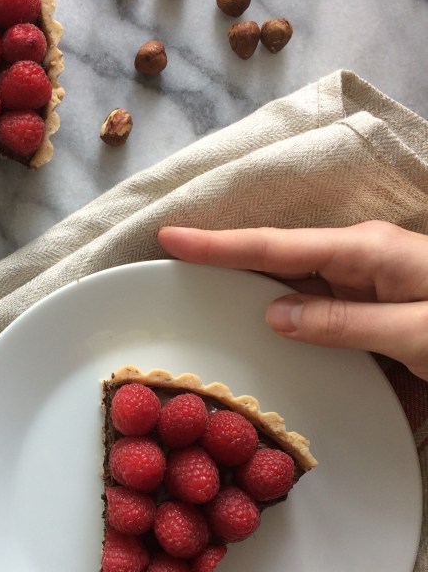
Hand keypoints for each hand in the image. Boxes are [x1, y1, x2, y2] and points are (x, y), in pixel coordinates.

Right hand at [156, 220, 427, 381]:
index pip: (274, 245)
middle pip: (276, 258)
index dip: (218, 244)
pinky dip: (287, 318)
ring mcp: (368, 283)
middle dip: (223, 261)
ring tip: (199, 302)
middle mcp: (360, 259)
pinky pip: (318, 309)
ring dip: (251, 292)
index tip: (169, 238)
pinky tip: (263, 333)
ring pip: (293, 284)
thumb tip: (274, 312)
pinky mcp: (375, 309)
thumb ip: (344, 323)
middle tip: (167, 273)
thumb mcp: (416, 332)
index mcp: (366, 252)